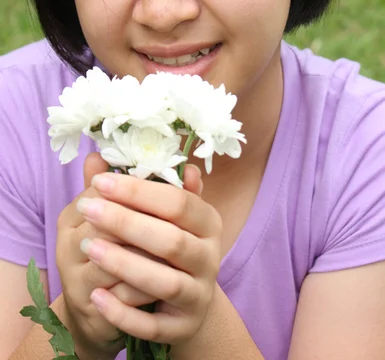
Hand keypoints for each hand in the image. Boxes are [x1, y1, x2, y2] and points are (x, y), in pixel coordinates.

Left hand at [77, 163, 222, 346]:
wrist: (184, 299)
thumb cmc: (168, 244)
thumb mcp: (162, 214)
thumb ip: (141, 186)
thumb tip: (103, 155)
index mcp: (208, 222)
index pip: (178, 202)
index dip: (139, 191)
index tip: (101, 182)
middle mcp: (209, 258)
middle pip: (171, 240)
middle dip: (126, 222)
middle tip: (87, 208)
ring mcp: (199, 294)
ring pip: (165, 282)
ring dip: (124, 264)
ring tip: (86, 246)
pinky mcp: (184, 327)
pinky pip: (154, 326)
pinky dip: (124, 313)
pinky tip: (96, 296)